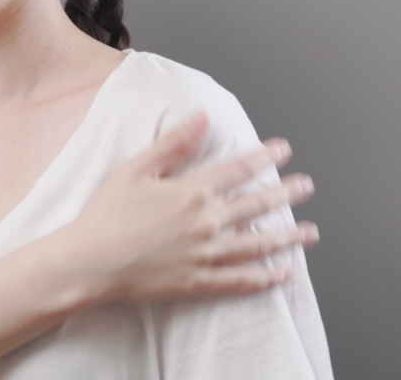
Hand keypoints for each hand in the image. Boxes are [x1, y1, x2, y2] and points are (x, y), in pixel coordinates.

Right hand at [67, 109, 318, 303]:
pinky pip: (241, 281)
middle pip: (258, 206)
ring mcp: (205, 256)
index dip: (265, 156)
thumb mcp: (135, 169)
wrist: (90, 263)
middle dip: (286, 193)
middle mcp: (207, 224)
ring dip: (288, 237)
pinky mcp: (198, 282)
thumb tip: (202, 116)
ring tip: (310, 232)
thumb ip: (173, 143)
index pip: (240, 169)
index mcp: (192, 192)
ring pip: (258, 245)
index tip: (283, 149)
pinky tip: (284, 274)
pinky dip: (266, 279)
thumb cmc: (106, 215)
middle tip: (306, 186)